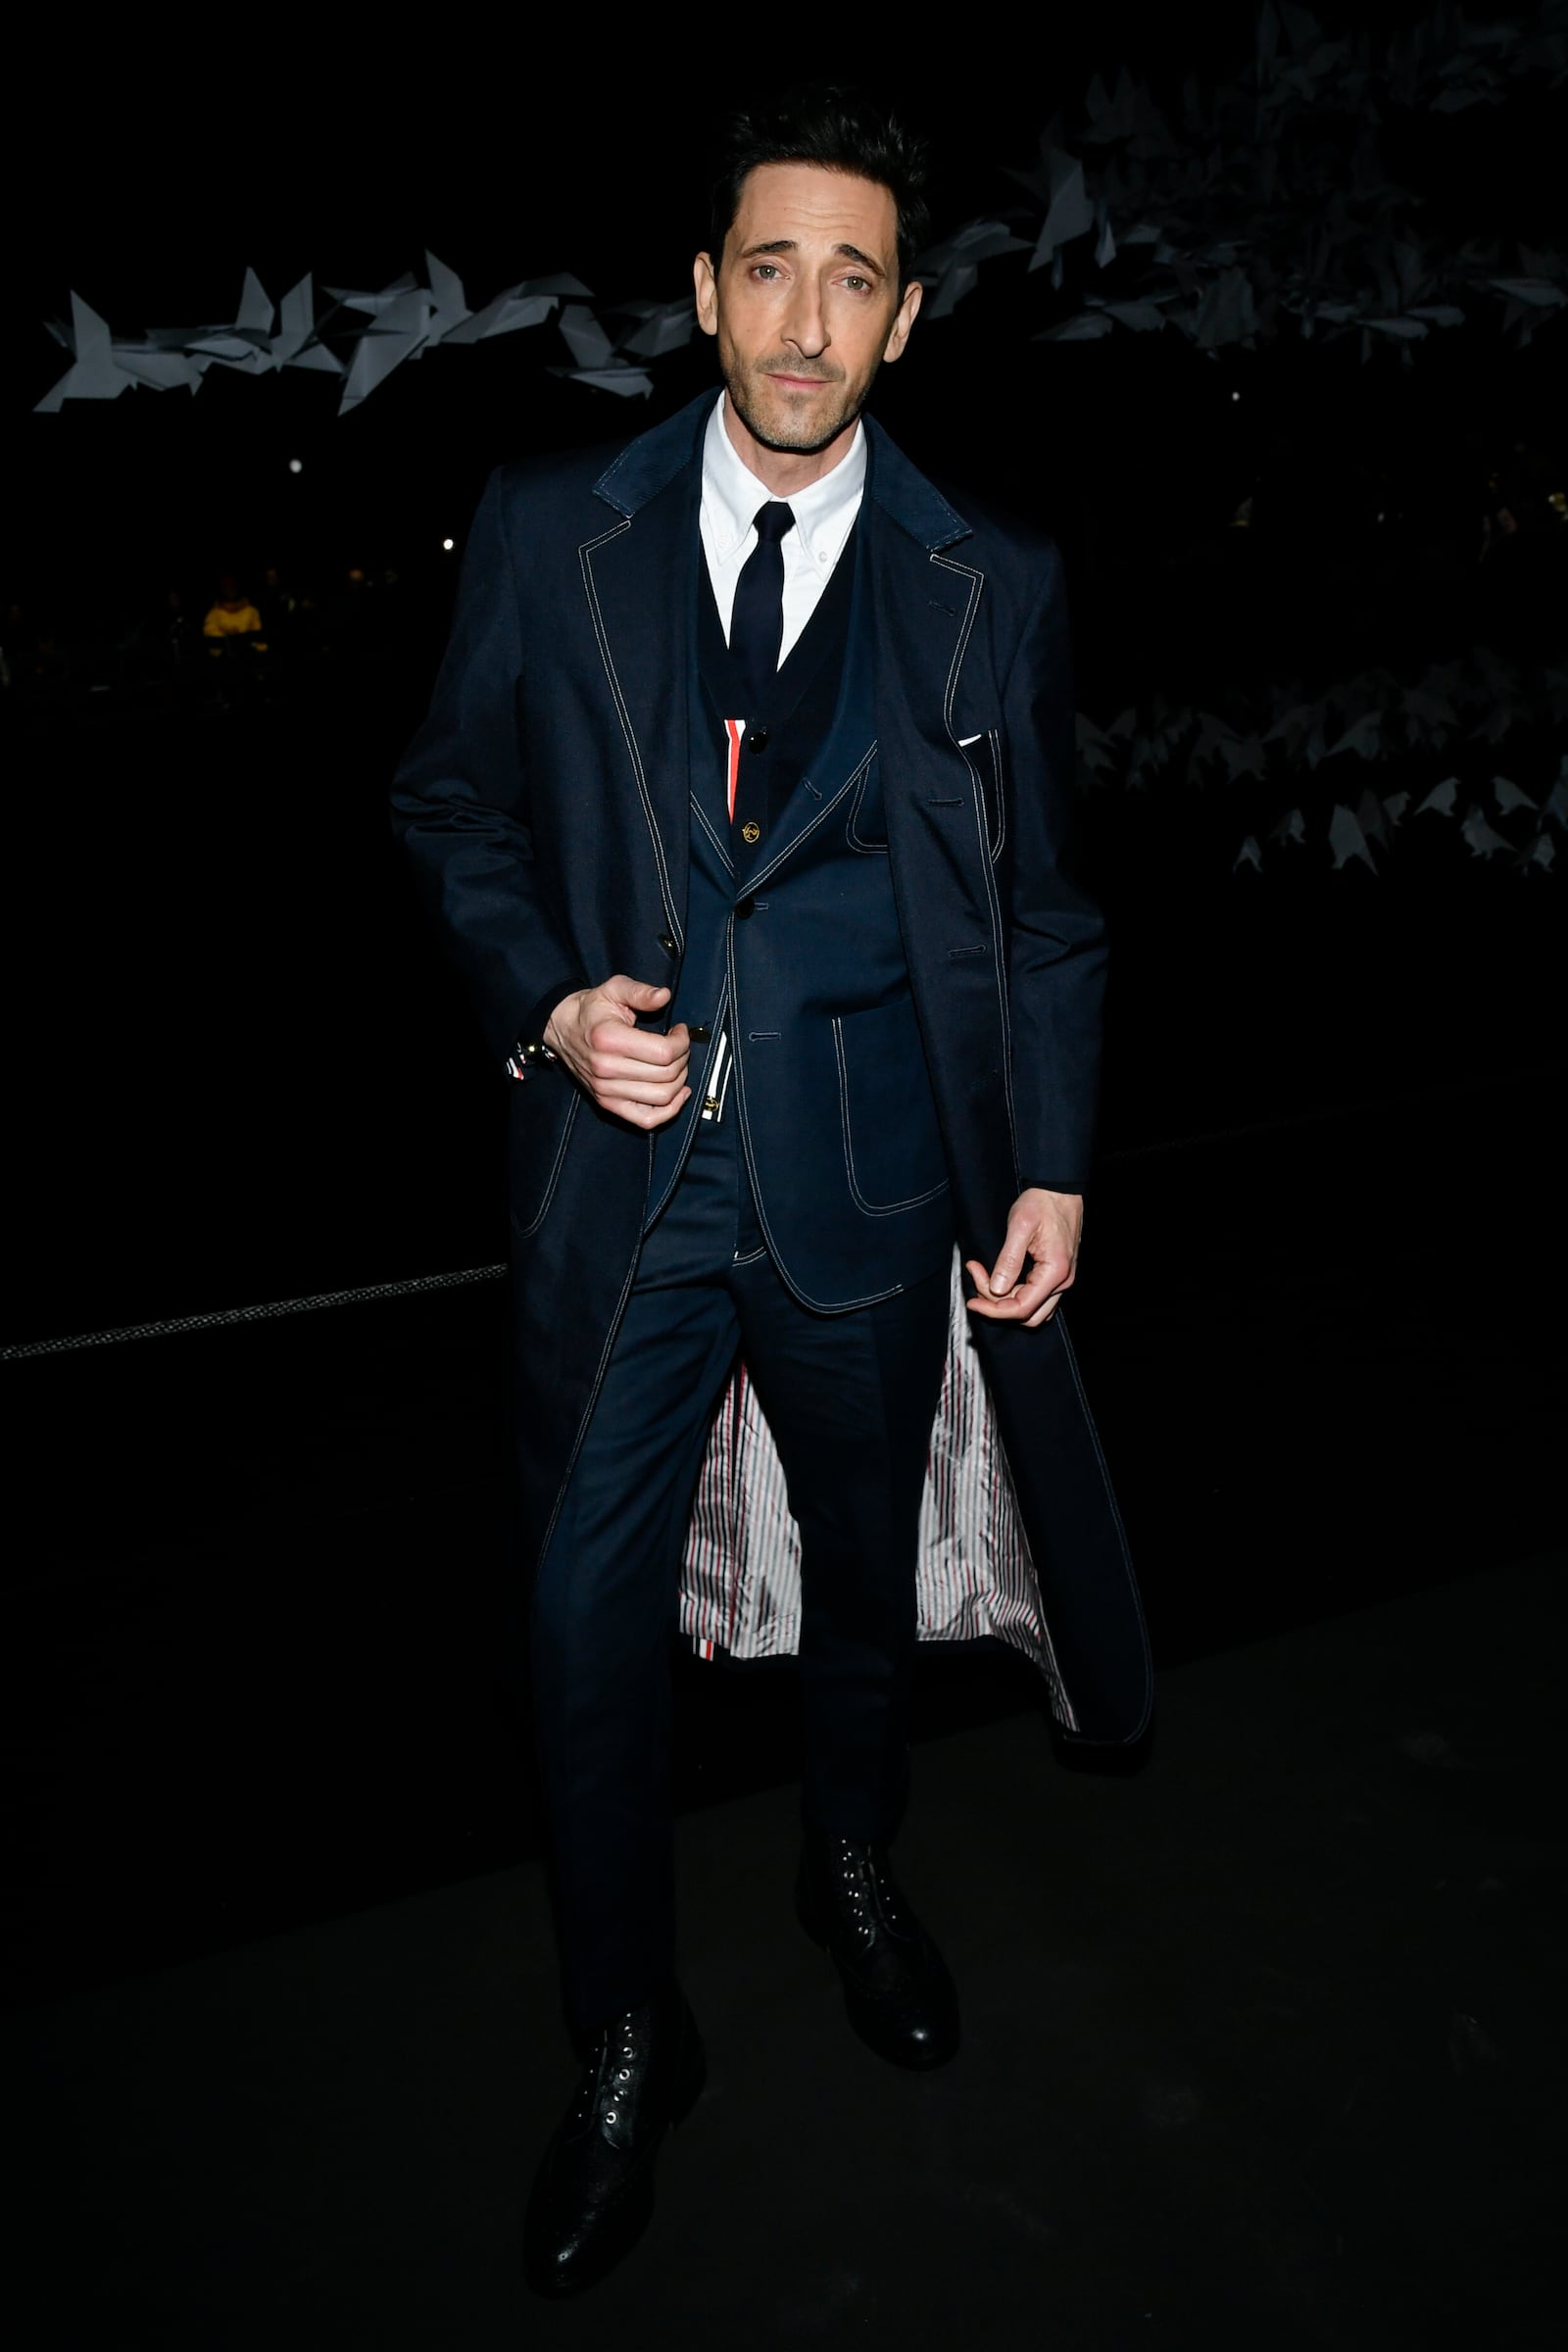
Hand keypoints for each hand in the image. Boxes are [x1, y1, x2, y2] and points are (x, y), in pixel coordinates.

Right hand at [544, 976, 691, 1130]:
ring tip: (676, 1063)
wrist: (561, 1028)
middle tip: (679, 1045)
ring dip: (679, 1080)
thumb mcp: (614, 989)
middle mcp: (606, 1068)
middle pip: (666, 1075)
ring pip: (662, 1096)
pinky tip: (679, 1094)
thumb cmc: (591, 1009)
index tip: (680, 1031)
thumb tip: (664, 996)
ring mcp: (605, 1090)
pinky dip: (669, 1111)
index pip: (663, 1052)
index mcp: (609, 1039)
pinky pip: (647, 1119)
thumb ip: (640, 992)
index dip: (682, 1042)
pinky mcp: (607, 1104)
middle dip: (683, 1058)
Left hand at [965, 1188, 1081, 1328]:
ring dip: (1005, 1301)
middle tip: (977, 1277)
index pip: (1022, 1308)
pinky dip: (1014, 1293)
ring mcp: (1061, 1279)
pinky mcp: (1055, 1274)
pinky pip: (1035, 1296)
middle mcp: (1063, 1281)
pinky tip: (999, 1277)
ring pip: (1032, 1309)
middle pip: (1027, 1314)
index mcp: (1055, 1272)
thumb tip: (997, 1289)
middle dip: (997, 1304)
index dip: (993, 1310)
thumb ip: (1009, 1260)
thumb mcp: (1020, 1226)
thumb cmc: (1042, 1202)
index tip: (972, 1302)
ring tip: (983, 1275)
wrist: (1059, 1189)